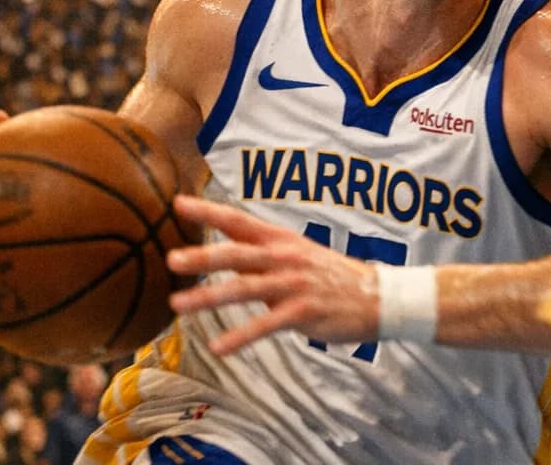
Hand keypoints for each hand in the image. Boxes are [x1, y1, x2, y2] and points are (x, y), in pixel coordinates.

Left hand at [166, 195, 380, 354]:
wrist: (379, 296)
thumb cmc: (330, 276)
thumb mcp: (297, 253)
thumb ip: (259, 253)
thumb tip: (220, 251)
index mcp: (281, 240)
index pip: (239, 221)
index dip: (209, 212)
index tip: (178, 203)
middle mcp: (285, 258)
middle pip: (238, 254)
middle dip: (203, 256)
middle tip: (171, 260)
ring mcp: (294, 284)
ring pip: (245, 288)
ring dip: (209, 297)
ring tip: (178, 305)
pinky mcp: (304, 312)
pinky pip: (266, 325)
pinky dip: (240, 336)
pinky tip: (217, 347)